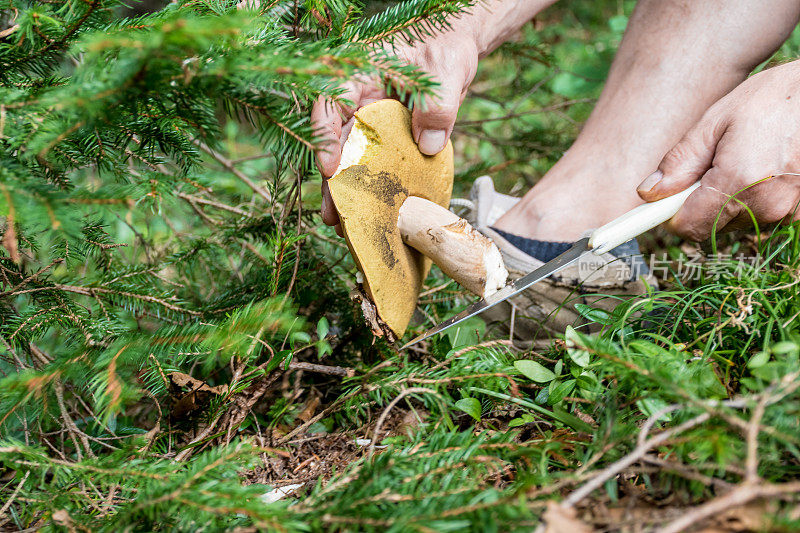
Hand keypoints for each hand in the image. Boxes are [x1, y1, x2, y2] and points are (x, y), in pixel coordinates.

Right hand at [312, 32, 479, 230]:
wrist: (456, 55)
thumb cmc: (444, 50)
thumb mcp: (444, 71)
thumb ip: (437, 104)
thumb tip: (428, 144)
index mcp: (361, 76)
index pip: (330, 102)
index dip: (324, 135)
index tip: (329, 167)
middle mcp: (360, 103)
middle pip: (337, 142)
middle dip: (333, 179)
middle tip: (334, 212)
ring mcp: (373, 123)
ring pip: (353, 159)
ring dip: (349, 190)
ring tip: (344, 223)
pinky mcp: (388, 140)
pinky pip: (377, 165)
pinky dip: (375, 187)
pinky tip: (374, 212)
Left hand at [637, 61, 799, 240]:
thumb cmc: (773, 99)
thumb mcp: (716, 121)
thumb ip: (680, 161)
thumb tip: (647, 193)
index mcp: (738, 182)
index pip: (688, 226)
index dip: (671, 213)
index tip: (665, 197)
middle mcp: (765, 205)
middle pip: (710, 226)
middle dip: (699, 202)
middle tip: (711, 164)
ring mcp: (787, 211)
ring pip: (734, 222)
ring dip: (727, 200)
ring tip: (742, 160)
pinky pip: (760, 215)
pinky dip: (752, 198)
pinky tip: (763, 168)